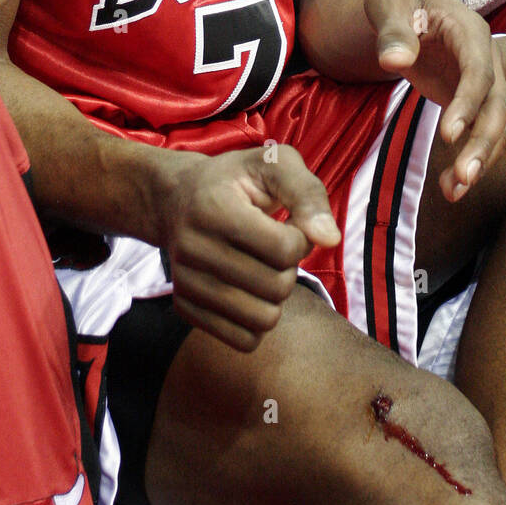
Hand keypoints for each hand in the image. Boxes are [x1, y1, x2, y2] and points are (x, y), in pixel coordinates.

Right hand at [158, 145, 340, 351]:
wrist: (175, 198)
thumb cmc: (235, 179)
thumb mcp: (273, 164)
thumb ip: (307, 194)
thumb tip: (330, 239)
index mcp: (214, 208)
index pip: (284, 249)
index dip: (301, 238)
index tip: (288, 223)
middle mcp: (192, 248)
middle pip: (276, 287)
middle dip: (290, 268)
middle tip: (275, 247)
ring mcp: (185, 282)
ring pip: (263, 320)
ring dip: (276, 296)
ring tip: (264, 268)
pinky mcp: (184, 307)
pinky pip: (243, 340)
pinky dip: (258, 320)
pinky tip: (251, 290)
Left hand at [364, 0, 505, 202]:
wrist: (406, 9)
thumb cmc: (397, 2)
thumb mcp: (387, 3)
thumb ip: (391, 29)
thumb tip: (394, 61)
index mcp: (470, 31)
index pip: (479, 71)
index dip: (468, 103)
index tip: (448, 136)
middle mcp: (486, 59)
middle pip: (497, 105)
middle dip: (482, 142)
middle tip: (462, 177)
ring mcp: (483, 82)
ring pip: (494, 126)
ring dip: (479, 160)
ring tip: (454, 192)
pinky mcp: (471, 102)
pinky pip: (478, 133)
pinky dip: (468, 159)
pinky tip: (450, 187)